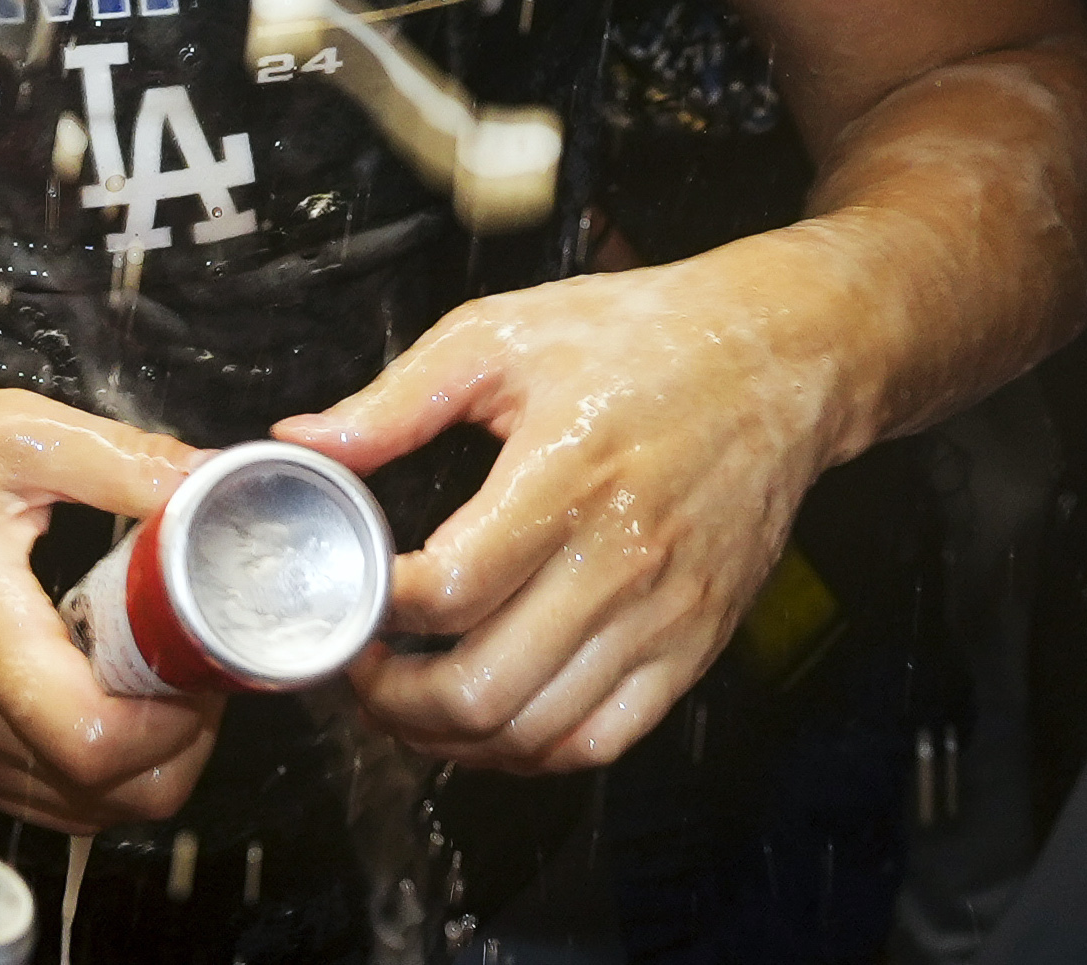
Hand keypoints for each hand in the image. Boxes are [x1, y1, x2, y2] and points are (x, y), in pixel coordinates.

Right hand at [0, 388, 211, 833]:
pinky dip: (88, 770)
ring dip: (140, 764)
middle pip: (105, 799)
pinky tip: (97, 691)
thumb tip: (209, 475)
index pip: (95, 742)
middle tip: (197, 670)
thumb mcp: (4, 430)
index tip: (203, 661)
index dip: (177, 721)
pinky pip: (33, 795)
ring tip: (155, 679)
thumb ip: (117, 458)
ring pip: (75, 811)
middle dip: (180, 748)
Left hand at [284, 267, 830, 773]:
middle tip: (362, 667)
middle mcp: (620, 559)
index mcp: (566, 475)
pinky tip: (494, 716)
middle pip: (482, 688)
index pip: (449, 590)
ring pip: (536, 734)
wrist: (779, 358)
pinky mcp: (694, 644)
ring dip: (452, 738)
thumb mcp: (503, 335)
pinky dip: (533, 752)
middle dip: (394, 699)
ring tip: (411, 700)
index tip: (345, 596)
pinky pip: (603, 740)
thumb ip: (396, 400)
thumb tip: (306, 443)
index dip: (374, 612)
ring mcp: (664, 614)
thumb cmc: (644, 338)